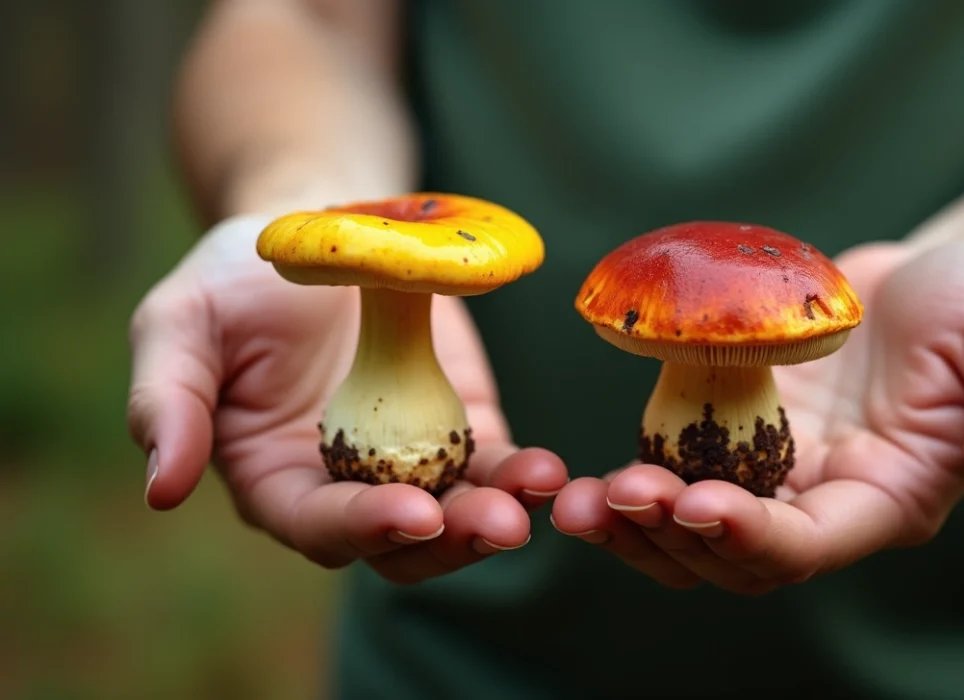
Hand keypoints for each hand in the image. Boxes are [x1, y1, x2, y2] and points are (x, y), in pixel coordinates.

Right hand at [128, 215, 566, 583]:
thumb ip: (168, 400)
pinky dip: (521, 471)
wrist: (320, 229)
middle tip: (498, 525)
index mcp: (273, 479)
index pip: (317, 524)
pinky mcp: (463, 425)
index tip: (412, 512)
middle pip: (401, 540)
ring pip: (459, 510)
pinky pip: (495, 461)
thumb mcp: (179, 323)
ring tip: (536, 490)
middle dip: (449, 539)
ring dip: (499, 509)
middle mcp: (346, 485)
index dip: (362, 525)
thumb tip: (160, 488)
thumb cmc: (236, 278)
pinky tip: (548, 469)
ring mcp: (411, 458)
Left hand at [551, 238, 963, 593]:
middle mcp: (821, 498)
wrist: (946, 270)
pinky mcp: (736, 425)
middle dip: (670, 534)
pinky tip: (570, 466)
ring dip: (631, 522)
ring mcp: (772, 466)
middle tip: (608, 498)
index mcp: (888, 499)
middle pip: (734, 552)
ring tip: (569, 496)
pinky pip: (673, 467)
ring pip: (689, 526)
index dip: (754, 534)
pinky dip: (626, 475)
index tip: (695, 501)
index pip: (813, 543)